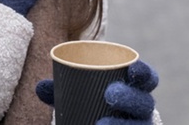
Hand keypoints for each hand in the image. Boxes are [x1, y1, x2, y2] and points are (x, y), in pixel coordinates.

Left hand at [36, 60, 158, 123]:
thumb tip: (40, 86)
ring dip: (122, 124)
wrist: (102, 124)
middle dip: (130, 97)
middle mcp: (142, 108)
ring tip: (101, 124)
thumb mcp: (81, 96)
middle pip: (144, 102)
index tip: (132, 68)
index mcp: (135, 88)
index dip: (144, 73)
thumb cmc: (95, 105)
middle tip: (110, 94)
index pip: (148, 78)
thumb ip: (63, 90)